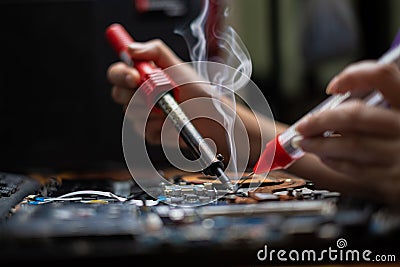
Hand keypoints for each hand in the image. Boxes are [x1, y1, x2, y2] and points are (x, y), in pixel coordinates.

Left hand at [295, 61, 399, 204]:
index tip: (332, 87)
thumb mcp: (398, 119)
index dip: (353, 76)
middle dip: (321, 120)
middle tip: (303, 125)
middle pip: (356, 115)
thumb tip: (333, 109)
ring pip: (350, 144)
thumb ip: (377, 110)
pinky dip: (333, 161)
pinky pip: (355, 169)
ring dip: (319, 143)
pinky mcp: (393, 181)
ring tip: (305, 142)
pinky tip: (325, 157)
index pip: (383, 77)